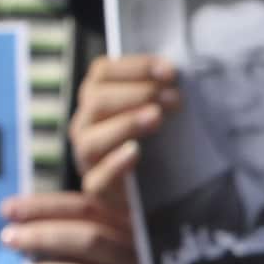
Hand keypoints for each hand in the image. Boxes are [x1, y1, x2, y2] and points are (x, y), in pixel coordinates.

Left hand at [4, 190, 148, 263]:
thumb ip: (70, 225)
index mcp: (128, 230)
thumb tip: (17, 215)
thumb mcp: (100, 245)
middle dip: (40, 235)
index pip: (86, 209)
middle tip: (8, 238)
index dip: (45, 206)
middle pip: (87, 238)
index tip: (9, 209)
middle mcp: (135, 260)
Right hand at [75, 55, 176, 200]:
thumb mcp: (159, 113)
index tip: (170, 71)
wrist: (156, 196)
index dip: (135, 67)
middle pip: (96, 101)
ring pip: (91, 140)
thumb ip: (161, 92)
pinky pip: (97, 180)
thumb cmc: (157, 146)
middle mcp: (86, 127)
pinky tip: (135, 152)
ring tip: (156, 118)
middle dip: (137, 94)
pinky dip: (115, 164)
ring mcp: (88, 160)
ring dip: (125, 124)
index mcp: (97, 100)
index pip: (102, 72)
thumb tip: (177, 72)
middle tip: (173, 98)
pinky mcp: (98, 191)